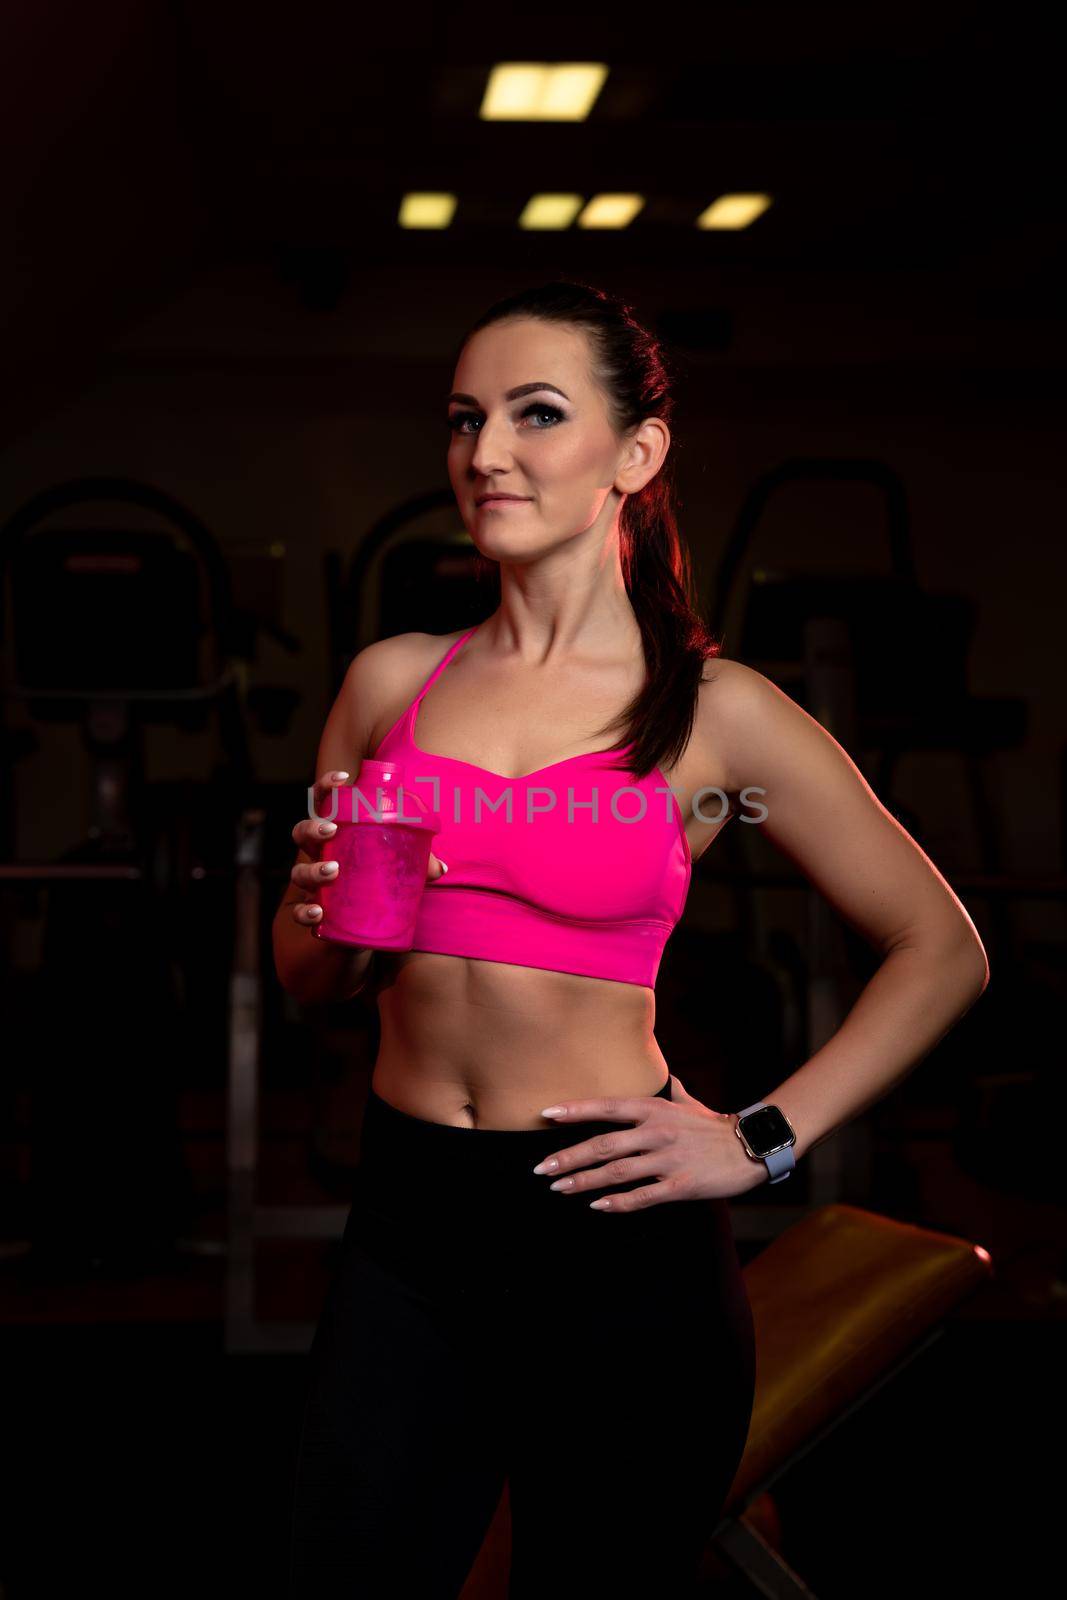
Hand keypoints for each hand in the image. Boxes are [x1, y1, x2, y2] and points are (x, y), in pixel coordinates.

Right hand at [289, 768, 447, 928]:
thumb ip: (417, 861)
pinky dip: (304, 912)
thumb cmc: (379, 876)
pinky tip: (318, 912)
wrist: (362, 922)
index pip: (324, 802)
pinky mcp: (314, 911)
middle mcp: (319, 854)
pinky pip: (299, 912)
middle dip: (313, 828)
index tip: (344, 778)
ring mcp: (313, 882)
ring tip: (333, 871)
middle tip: (332, 830)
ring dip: (313, 869)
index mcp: (337, 832)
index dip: (328, 785)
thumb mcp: (399, 862)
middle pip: (302, 833)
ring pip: (298, 871)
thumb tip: (440, 867)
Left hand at [532, 1073, 768, 1208]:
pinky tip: (597, 1206)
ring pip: (616, 1172)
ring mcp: (668, 1160)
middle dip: (568, 1157)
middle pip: (603, 1144)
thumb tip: (663, 1075)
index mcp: (654, 1109)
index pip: (606, 1106)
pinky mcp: (681, 1186)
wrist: (750, 1148)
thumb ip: (668, 1091)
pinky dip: (617, 1203)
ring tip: (558, 1187)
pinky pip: (642, 1196)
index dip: (575, 1110)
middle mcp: (657, 1132)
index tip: (545, 1114)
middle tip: (540, 1168)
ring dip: (583, 1181)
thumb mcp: (687, 1103)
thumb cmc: (713, 1126)